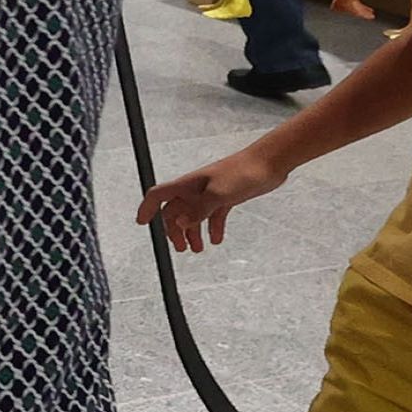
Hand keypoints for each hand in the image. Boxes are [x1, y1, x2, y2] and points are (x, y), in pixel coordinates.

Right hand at [143, 147, 287, 251]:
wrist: (269, 163)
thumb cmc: (243, 172)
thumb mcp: (219, 194)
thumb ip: (199, 210)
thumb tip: (180, 224)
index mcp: (188, 185)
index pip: (158, 196)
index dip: (147, 208)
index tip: (142, 223)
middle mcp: (195, 189)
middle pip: (175, 212)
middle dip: (174, 231)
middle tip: (181, 249)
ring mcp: (210, 194)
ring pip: (194, 216)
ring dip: (193, 233)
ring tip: (198, 249)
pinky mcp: (225, 197)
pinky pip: (213, 216)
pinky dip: (212, 228)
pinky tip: (216, 239)